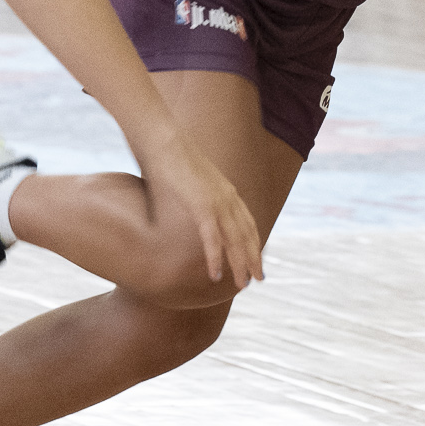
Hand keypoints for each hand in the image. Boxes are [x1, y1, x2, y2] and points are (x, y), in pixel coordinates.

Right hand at [146, 137, 264, 288]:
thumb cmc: (173, 158)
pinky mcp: (202, 205)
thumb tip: (195, 201)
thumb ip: (200, 192)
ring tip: (243, 284)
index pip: (248, 223)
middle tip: (258, 280)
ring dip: (239, 264)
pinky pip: (212, 238)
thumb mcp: (193, 178)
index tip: (257, 260)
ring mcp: (217, 201)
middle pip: (247, 235)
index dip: (254, 243)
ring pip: (235, 240)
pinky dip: (216, 258)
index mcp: (228, 191)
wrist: (166, 140)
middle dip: (253, 259)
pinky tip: (216, 275)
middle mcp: (228, 198)